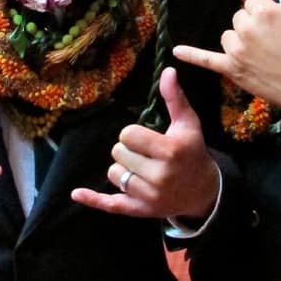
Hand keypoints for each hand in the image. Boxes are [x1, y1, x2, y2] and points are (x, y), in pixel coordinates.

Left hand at [71, 67, 218, 219]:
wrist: (204, 192)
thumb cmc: (193, 152)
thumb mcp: (188, 124)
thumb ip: (174, 98)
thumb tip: (167, 70)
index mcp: (170, 151)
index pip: (128, 135)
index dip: (133, 134)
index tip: (146, 138)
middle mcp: (159, 175)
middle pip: (118, 153)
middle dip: (128, 151)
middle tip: (146, 154)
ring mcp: (149, 196)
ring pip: (114, 174)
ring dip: (123, 169)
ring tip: (142, 169)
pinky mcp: (140, 210)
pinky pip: (111, 204)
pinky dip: (93, 199)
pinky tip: (76, 193)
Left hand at [174, 0, 280, 123]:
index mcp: (263, 10)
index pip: (253, 3)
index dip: (267, 13)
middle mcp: (245, 27)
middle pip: (240, 18)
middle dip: (254, 27)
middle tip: (276, 41)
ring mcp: (236, 50)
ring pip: (229, 36)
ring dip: (240, 41)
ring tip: (263, 53)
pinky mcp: (232, 69)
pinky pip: (207, 59)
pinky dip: (192, 55)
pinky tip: (176, 52)